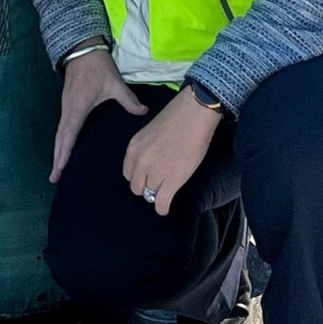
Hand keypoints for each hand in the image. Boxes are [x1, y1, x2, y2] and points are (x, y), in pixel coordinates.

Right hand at [49, 48, 146, 182]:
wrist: (82, 49)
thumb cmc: (98, 67)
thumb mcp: (115, 83)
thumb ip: (129, 100)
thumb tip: (143, 113)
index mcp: (78, 107)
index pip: (68, 135)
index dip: (63, 153)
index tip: (59, 170)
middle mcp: (68, 110)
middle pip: (60, 139)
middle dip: (57, 159)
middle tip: (54, 179)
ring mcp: (65, 107)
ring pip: (59, 134)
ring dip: (57, 151)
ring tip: (57, 169)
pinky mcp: (67, 104)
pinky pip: (62, 127)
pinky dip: (61, 141)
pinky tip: (64, 149)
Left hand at [122, 88, 221, 216]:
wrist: (193, 114)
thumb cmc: (176, 118)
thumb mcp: (150, 133)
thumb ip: (145, 150)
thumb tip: (150, 164)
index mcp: (133, 148)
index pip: (129, 174)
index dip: (139, 177)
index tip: (148, 177)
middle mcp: (140, 162)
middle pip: (137, 187)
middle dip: (147, 187)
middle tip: (159, 184)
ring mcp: (155, 172)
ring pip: (149, 195)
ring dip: (157, 195)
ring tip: (165, 193)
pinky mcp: (172, 181)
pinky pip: (162, 203)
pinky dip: (162, 208)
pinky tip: (165, 208)